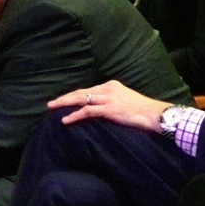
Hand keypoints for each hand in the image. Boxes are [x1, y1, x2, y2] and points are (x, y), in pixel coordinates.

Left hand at [47, 80, 169, 131]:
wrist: (154, 114)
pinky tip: (65, 120)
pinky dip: (75, 115)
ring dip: (64, 104)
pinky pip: (87, 111)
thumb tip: (100, 109)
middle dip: (64, 98)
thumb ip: (111, 102)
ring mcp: (107, 98)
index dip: (74, 95)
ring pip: (80, 99)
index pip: (87, 90)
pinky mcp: (109, 109)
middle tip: (50, 103)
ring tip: (52, 108)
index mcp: (110, 85)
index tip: (63, 100)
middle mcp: (107, 89)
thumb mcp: (124, 101)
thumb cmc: (142, 111)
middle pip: (80, 92)